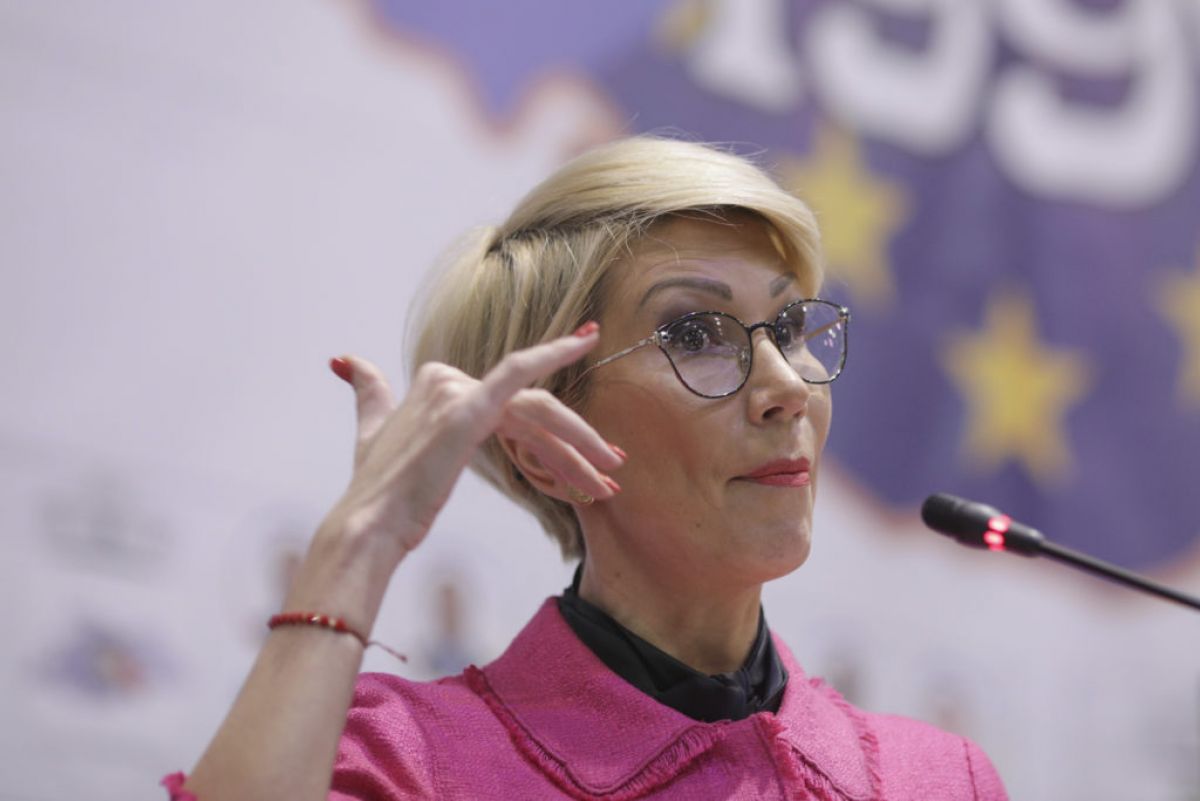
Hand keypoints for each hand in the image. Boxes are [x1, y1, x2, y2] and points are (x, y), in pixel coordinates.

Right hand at [324, 323, 622, 559]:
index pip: (512, 408)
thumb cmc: (378, 492)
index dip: (553, 435)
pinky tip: (586, 340)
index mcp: (437, 384)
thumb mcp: (370, 431)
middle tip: (611, 471)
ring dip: (581, 445)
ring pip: (538, 411)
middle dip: (577, 444)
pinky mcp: (467, 409)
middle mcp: (449, 381)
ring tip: (610, 479)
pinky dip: (555, 351)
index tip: (587, 451)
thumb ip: (368, 393)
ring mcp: (458, 392)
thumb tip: (344, 361)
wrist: (369, 525)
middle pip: (531, 411)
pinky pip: (519, 374)